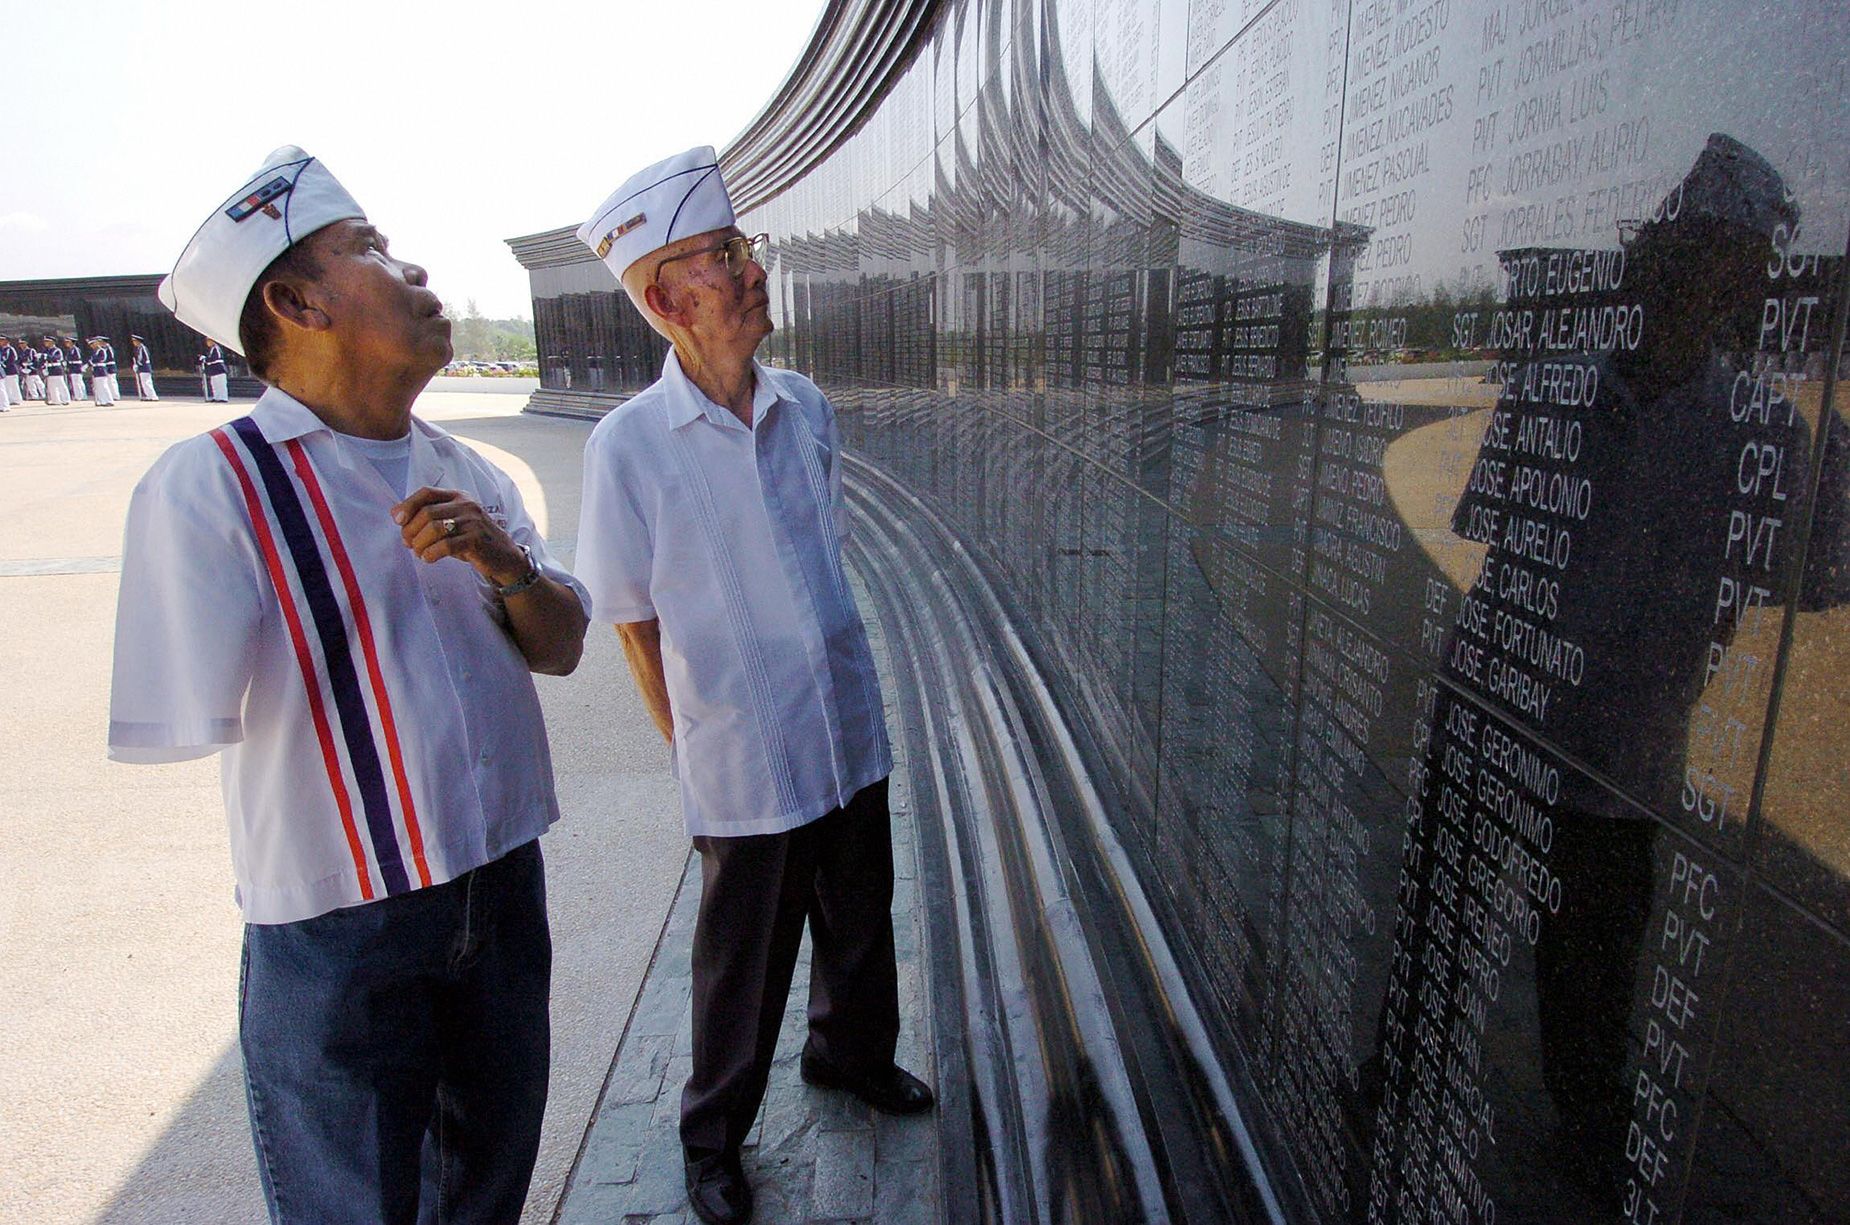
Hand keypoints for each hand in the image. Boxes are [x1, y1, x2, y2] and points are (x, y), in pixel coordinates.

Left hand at [392, 486, 528, 586]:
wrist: (504, 556)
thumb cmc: (473, 540)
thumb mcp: (454, 522)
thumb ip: (430, 517)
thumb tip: (397, 517)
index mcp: (458, 496)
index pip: (426, 492)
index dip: (408, 504)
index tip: (397, 520)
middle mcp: (466, 505)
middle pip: (427, 512)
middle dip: (411, 530)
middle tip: (408, 543)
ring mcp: (473, 521)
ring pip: (434, 528)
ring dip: (419, 543)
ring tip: (419, 552)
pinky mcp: (477, 539)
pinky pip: (446, 545)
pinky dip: (431, 553)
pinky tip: (429, 558)